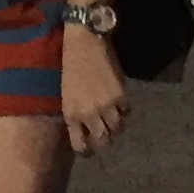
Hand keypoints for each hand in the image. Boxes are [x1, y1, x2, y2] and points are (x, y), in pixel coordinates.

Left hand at [62, 20, 129, 156]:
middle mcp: (89, 114)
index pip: (81, 145)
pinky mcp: (120, 95)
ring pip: (117, 129)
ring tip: (114, 120)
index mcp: (71, 115)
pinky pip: (126, 111)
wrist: (84, 43)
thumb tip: (86, 127)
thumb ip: (76, 113)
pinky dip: (124, 110)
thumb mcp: (67, 95)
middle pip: (103, 141)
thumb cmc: (70, 65)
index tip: (90, 148)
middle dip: (105, 141)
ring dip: (117, 127)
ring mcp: (106, 106)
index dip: (87, 150)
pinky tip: (120, 104)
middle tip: (106, 135)